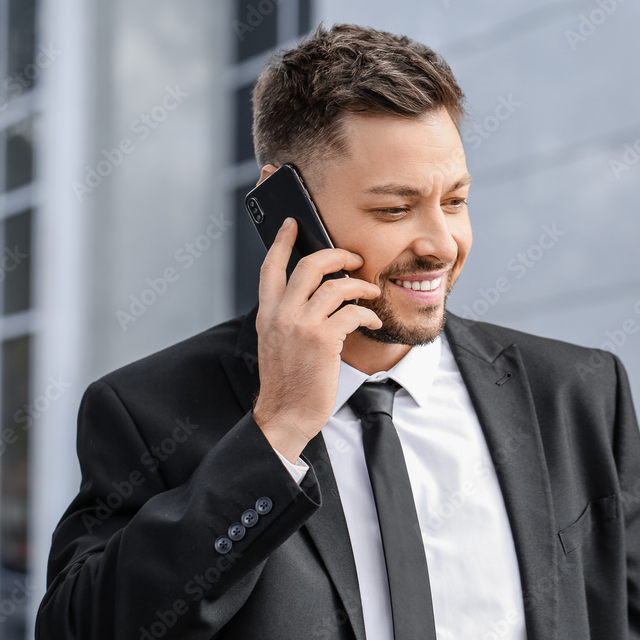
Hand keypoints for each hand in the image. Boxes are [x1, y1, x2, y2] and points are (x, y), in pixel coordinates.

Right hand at [253, 218, 381, 462]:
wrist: (285, 415)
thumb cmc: (288, 383)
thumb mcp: (277, 343)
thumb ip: (288, 318)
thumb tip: (316, 296)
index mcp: (267, 314)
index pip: (270, 268)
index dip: (281, 242)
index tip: (292, 224)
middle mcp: (280, 314)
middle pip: (309, 265)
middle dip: (337, 255)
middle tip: (355, 258)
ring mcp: (301, 325)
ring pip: (336, 286)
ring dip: (361, 286)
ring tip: (372, 292)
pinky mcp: (323, 340)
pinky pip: (352, 312)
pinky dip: (367, 313)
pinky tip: (372, 321)